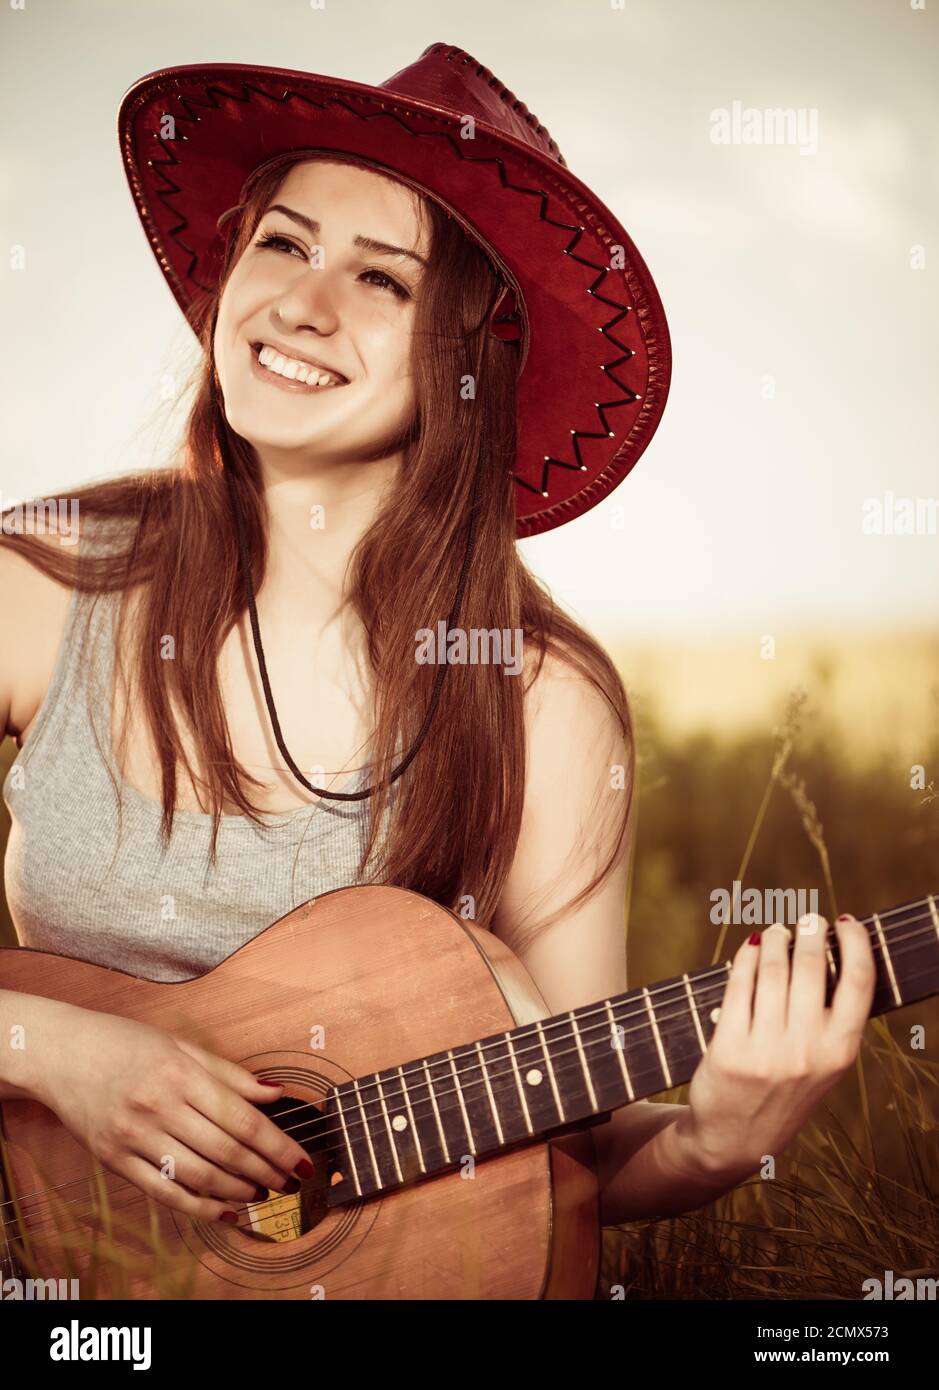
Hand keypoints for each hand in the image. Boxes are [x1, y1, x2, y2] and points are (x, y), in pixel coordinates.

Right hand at [35, 1006, 310, 1221]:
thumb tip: (276, 1093)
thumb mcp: (180, 1045)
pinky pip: (164, 1192)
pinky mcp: (114, 1160)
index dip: (278, 1146)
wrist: (60, 1053)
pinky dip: (199, 1207)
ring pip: (199, 1177)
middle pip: (226, 1152)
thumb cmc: (123, 1043)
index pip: (243, 1119)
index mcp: (180, 1073)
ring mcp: (133, 1137)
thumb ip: (230, 1074)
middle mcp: (158, 1107)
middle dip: (266, 1172)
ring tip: (262, 1193)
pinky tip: (224, 1211)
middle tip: (289, 1183)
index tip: (303, 1162)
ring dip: (238, 1191)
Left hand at [676, 913, 876, 1177]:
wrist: (735, 1138)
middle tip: (807, 920)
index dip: (856, 942)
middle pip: (812, 967)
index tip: (847, 922)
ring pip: (773, 970)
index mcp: (840, 1052)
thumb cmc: (785, 1089)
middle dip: (809, 932)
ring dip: (774, 940)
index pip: (860, 982)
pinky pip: (739, 986)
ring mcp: (767, 1050)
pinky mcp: (729, 1048)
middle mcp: (807, 1050)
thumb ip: (830, 1017)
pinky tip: (749, 949)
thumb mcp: (822, 1063)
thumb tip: (830, 949)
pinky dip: (744, 959)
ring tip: (776, 933)